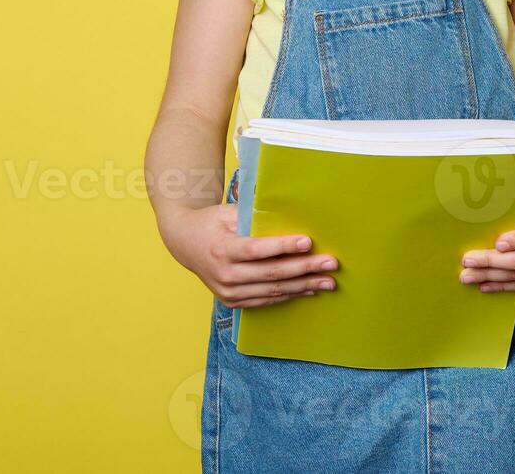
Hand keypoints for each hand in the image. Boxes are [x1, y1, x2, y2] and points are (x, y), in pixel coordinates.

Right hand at [160, 202, 339, 307]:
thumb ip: (254, 216)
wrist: (184, 242)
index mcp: (222, 249)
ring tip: (328, 281)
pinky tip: (309, 290)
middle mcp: (225, 274)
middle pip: (271, 274)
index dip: (283, 247)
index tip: (308, 242)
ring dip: (303, 286)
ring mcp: (228, 292)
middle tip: (331, 264)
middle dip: (305, 269)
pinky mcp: (233, 301)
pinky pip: (266, 300)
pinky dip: (289, 295)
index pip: (257, 250)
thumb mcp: (227, 212)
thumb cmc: (211, 223)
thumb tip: (290, 212)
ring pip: (272, 290)